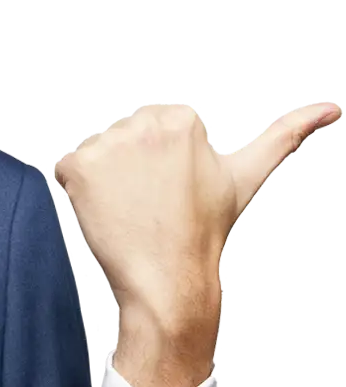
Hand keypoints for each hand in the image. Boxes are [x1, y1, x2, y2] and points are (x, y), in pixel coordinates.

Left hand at [54, 99, 341, 331]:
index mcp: (183, 118)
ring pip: (96, 153)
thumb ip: (286, 133)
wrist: (169, 279)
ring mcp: (110, 145)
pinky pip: (67, 168)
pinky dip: (79, 190)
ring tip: (132, 207)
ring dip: (105, 179)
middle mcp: (146, 124)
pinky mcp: (80, 167)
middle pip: (120, 136)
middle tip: (150, 202)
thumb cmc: (203, 231)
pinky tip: (107, 210)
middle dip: (129, 166)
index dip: (155, 161)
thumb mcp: (246, 175)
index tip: (168, 188)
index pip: (150, 126)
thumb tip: (332, 107)